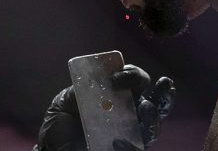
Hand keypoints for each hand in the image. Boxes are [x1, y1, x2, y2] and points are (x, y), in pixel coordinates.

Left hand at [36, 64, 175, 149]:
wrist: (54, 146)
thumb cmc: (62, 121)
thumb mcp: (66, 100)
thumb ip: (79, 89)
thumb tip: (95, 79)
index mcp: (119, 95)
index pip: (136, 82)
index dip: (132, 75)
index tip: (116, 77)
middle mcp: (129, 114)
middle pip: (154, 102)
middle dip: (163, 93)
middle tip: (163, 84)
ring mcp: (128, 134)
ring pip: (151, 127)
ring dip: (152, 117)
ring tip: (146, 108)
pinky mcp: (124, 149)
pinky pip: (135, 149)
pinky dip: (131, 146)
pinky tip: (118, 142)